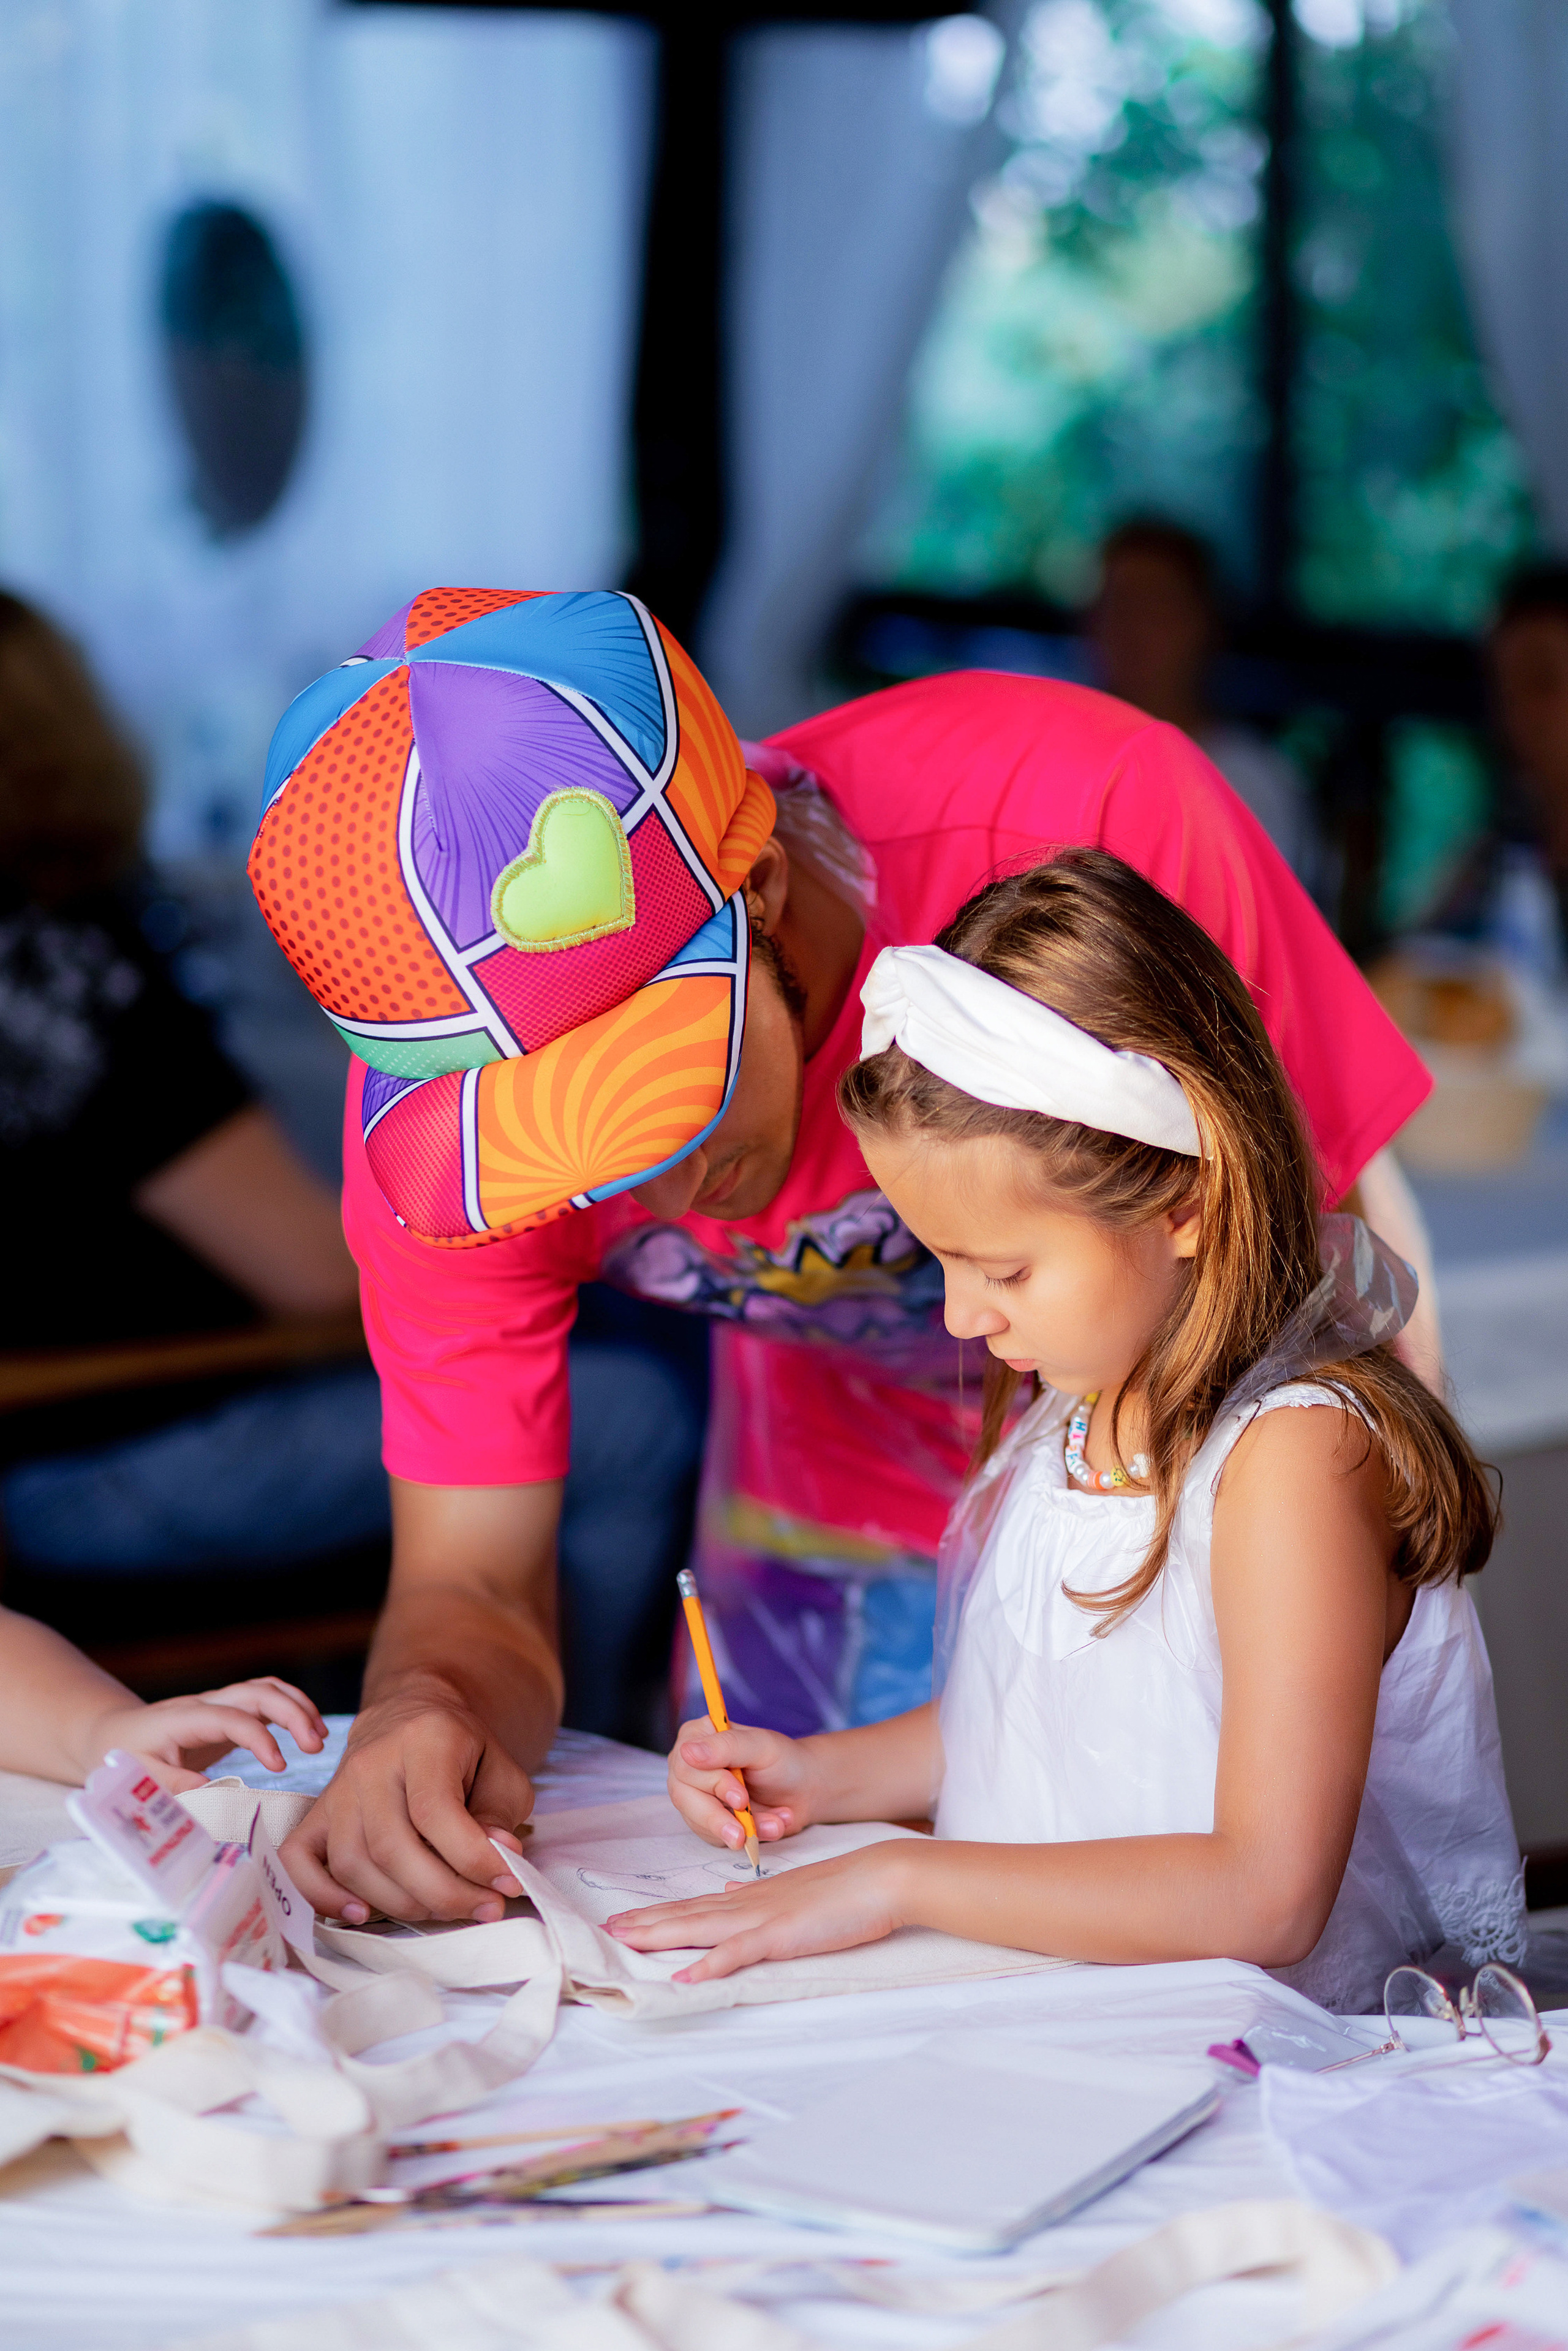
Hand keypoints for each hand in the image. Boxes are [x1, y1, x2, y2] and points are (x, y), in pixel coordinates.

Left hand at [93, 1678, 326, 1793]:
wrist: (113, 1734)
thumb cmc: (123, 1757)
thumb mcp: (137, 1777)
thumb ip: (171, 1785)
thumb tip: (209, 1793)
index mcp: (182, 1719)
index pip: (231, 1717)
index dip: (259, 1737)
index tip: (280, 1765)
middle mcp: (204, 1704)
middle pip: (257, 1692)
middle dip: (292, 1712)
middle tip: (315, 1745)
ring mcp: (218, 1704)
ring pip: (266, 1689)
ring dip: (297, 1706)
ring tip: (319, 1737)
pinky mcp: (227, 1712)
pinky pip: (264, 1700)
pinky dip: (290, 1708)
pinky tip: (307, 1732)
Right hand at [280, 1690, 534, 1925]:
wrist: (412, 1717)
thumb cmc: (463, 1752)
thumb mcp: (501, 1770)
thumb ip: (500, 1815)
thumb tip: (496, 1859)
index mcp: (423, 1739)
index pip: (435, 1811)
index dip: (472, 1858)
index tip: (508, 1883)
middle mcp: (370, 1762)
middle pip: (391, 1846)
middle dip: (443, 1893)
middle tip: (485, 1908)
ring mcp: (336, 1789)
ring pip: (353, 1864)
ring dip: (401, 1904)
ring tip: (445, 1908)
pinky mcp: (315, 1814)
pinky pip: (298, 1860)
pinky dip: (323, 1895)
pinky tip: (362, 1913)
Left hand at [607, 1843, 910, 1982]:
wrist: (880, 1877)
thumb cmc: (843, 1889)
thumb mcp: (793, 1891)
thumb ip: (757, 1896)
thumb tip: (728, 1892)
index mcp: (752, 1898)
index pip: (695, 1906)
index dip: (659, 1914)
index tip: (626, 1920)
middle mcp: (748, 1904)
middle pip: (687, 1915)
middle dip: (645, 1924)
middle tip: (606, 1931)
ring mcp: (763, 1918)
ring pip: (701, 1927)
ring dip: (661, 1934)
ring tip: (625, 1940)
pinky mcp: (782, 1935)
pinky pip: (739, 1952)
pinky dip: (710, 1964)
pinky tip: (686, 1975)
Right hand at [668, 1716, 820, 1849]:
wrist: (803, 1789)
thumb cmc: (782, 1760)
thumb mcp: (760, 1746)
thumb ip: (726, 1746)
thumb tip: (687, 1752)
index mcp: (696, 1736)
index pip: (685, 1764)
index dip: (712, 1784)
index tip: (740, 1799)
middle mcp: (689, 1766)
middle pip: (684, 1797)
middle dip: (720, 1816)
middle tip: (749, 1826)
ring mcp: (696, 1796)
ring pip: (699, 1822)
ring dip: (741, 1828)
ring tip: (774, 1823)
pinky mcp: (707, 1822)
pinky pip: (715, 1838)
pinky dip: (747, 1837)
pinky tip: (771, 1826)